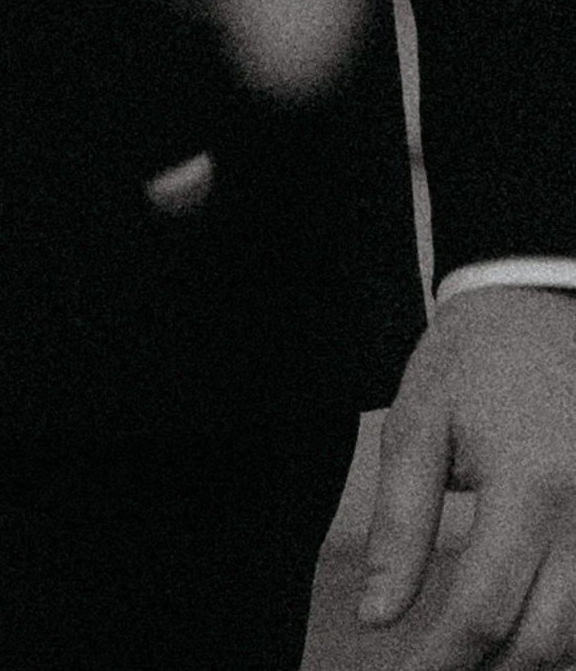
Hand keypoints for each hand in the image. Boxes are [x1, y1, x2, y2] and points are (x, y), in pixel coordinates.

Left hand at [359, 290, 575, 662]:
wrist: (545, 301)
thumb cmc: (475, 357)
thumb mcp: (420, 423)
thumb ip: (401, 524)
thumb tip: (378, 617)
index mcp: (529, 484)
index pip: (483, 608)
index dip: (442, 660)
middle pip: (544, 640)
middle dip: (489, 670)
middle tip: (441, 669)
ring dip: (533, 655)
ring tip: (479, 651)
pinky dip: (570, 627)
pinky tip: (530, 621)